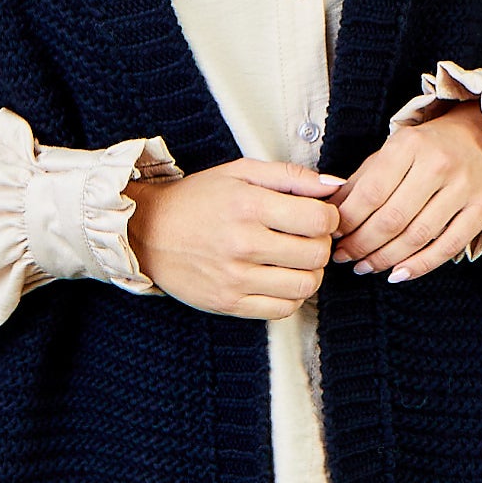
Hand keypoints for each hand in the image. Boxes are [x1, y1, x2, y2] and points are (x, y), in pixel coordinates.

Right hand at [124, 159, 344, 318]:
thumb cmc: (196, 199)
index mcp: (248, 206)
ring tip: (297, 260)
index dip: (330, 217)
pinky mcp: (228, 303)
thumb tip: (335, 186)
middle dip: (322, 244)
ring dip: (311, 273)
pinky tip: (281, 279)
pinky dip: (292, 295)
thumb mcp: (239, 173)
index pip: (318, 220)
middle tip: (309, 237)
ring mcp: (234, 278)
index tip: (320, 216)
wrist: (147, 231)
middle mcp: (242, 244)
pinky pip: (282, 309)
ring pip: (305, 285)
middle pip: (316, 254)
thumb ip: (290, 176)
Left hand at [332, 99, 481, 282]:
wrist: (479, 139)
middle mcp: (439, 165)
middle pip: (392, 218)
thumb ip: (361, 181)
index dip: (349, 220)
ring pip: (417, 236)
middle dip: (362, 244)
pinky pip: (447, 247)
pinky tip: (398, 274)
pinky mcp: (481, 209)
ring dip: (386, 258)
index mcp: (409, 145)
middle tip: (345, 257)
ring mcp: (463, 188)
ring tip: (365, 266)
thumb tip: (331, 212)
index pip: (371, 193)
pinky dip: (420, 266)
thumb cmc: (426, 148)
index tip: (334, 235)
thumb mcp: (391, 152)